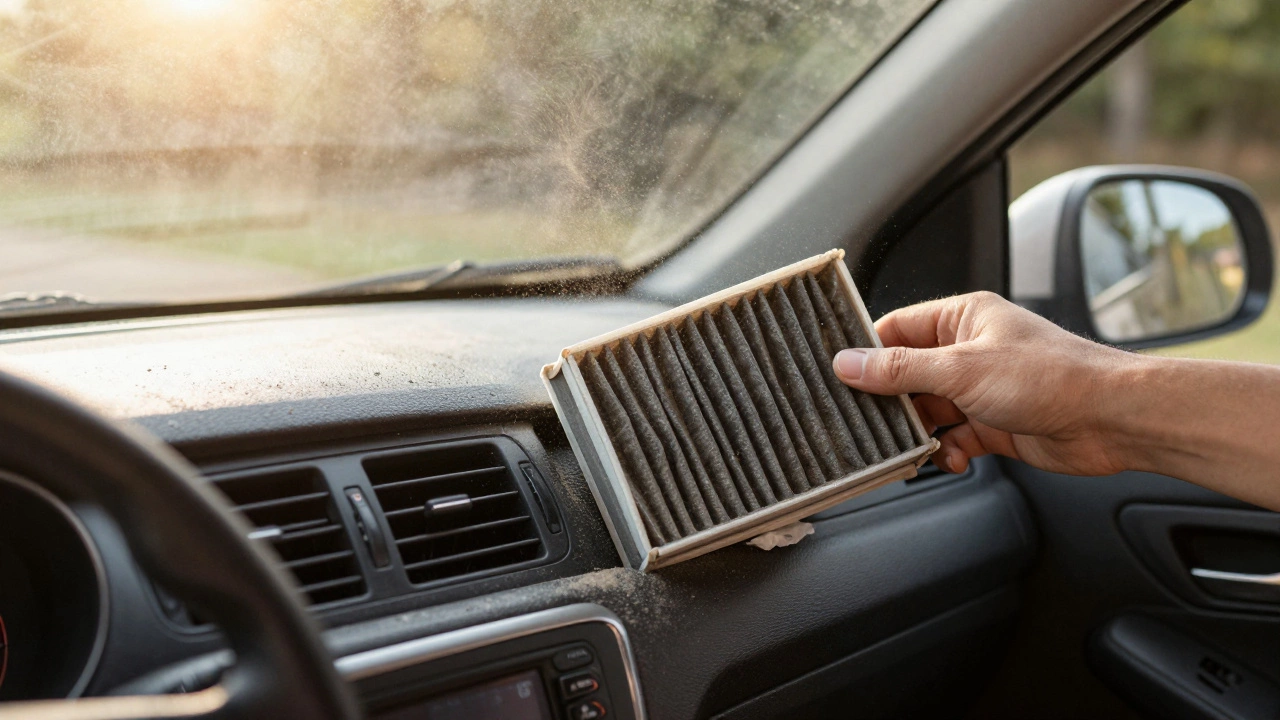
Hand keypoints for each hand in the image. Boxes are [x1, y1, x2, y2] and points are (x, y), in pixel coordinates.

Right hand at [831, 291, 1136, 475]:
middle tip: (870, 422)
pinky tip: (950, 459)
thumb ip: (900, 370)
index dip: (866, 351)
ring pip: (927, 411)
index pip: (895, 328)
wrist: (1111, 419)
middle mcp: (970, 350)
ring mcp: (981, 389)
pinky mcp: (994, 424)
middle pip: (907, 375)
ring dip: (918, 433)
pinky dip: (945, 452)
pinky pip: (952, 439)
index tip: (838, 375)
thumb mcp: (961, 369)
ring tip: (911, 447)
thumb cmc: (1053, 376)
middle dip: (891, 403)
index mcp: (962, 318)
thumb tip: (848, 364)